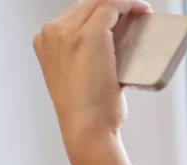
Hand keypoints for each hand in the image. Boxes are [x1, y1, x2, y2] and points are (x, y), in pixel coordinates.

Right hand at [33, 0, 150, 154]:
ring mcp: (67, 32)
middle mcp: (51, 32)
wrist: (86, 129)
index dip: (99, 11)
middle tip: (136, 12)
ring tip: (141, 11)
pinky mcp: (88, 36)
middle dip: (111, 5)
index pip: (74, 14)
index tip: (119, 15)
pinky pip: (111, 6)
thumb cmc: (90, 111)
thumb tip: (118, 37)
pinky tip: (141, 10)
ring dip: (121, 3)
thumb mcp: (80, 76)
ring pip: (98, 3)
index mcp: (45, 41)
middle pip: (85, 5)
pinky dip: (128, 4)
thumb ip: (88, 53)